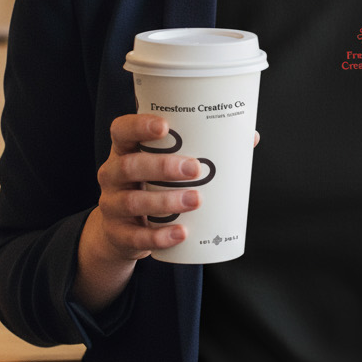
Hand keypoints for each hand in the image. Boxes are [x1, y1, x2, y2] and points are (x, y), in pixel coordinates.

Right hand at [73, 114, 257, 312]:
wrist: (122, 231)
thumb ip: (200, 149)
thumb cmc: (151, 186)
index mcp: (125, 151)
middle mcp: (112, 175)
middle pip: (128, 166)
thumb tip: (249, 137)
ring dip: (165, 201)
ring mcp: (112, 205)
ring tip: (196, 200)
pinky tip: (181, 233)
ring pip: (133, 202)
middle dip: (162, 166)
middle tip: (195, 168)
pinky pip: (136, 236)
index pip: (121, 130)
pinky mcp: (118, 234)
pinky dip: (159, 236)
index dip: (139, 125)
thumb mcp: (163, 165)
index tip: (165, 126)